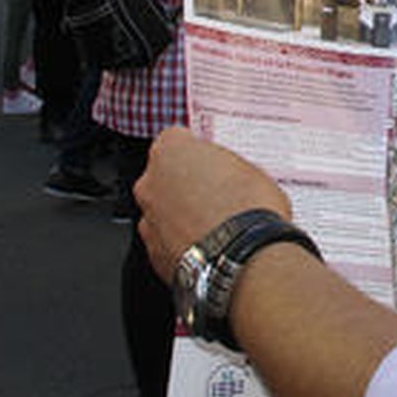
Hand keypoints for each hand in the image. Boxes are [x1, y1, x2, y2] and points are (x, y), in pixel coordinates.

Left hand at [135, 127, 292, 283]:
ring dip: (183, 215)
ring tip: (218, 224)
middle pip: (164, 177)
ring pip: (163, 212)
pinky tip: (212, 245)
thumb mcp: (249, 168)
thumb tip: (229, 174)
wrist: (244, 257)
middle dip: (186, 184)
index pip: (176, 140)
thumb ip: (224, 166)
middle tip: (219, 193)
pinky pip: (167, 242)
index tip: (212, 161)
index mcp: (170, 151)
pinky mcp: (154, 255)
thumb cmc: (248, 209)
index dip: (197, 152)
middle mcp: (150, 184)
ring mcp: (148, 221)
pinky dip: (184, 243)